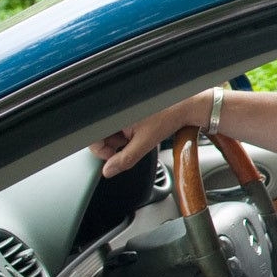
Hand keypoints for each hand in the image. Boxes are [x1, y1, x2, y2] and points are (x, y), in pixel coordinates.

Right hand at [89, 92, 209, 177]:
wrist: (184, 105)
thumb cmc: (168, 116)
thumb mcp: (146, 142)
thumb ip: (125, 159)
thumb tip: (108, 171)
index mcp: (113, 113)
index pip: (92, 137)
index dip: (100, 151)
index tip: (114, 157)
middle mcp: (113, 107)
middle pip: (98, 134)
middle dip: (112, 145)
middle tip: (130, 144)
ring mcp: (119, 107)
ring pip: (107, 131)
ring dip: (119, 139)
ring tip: (137, 134)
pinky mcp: (125, 108)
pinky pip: (116, 125)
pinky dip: (124, 132)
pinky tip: (137, 129)